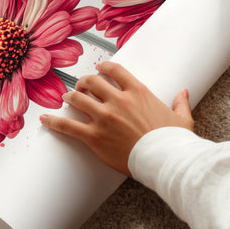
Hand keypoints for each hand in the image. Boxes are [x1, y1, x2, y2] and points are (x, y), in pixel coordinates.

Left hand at [39, 61, 193, 176]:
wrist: (165, 160)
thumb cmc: (173, 141)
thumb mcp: (181, 118)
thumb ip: (180, 103)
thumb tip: (184, 93)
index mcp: (138, 92)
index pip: (115, 70)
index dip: (104, 67)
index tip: (99, 69)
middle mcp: (118, 100)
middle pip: (92, 82)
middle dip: (84, 82)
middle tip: (80, 86)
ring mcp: (104, 117)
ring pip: (78, 99)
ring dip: (70, 97)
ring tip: (66, 98)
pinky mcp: (94, 136)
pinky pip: (68, 126)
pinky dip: (54, 122)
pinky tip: (45, 119)